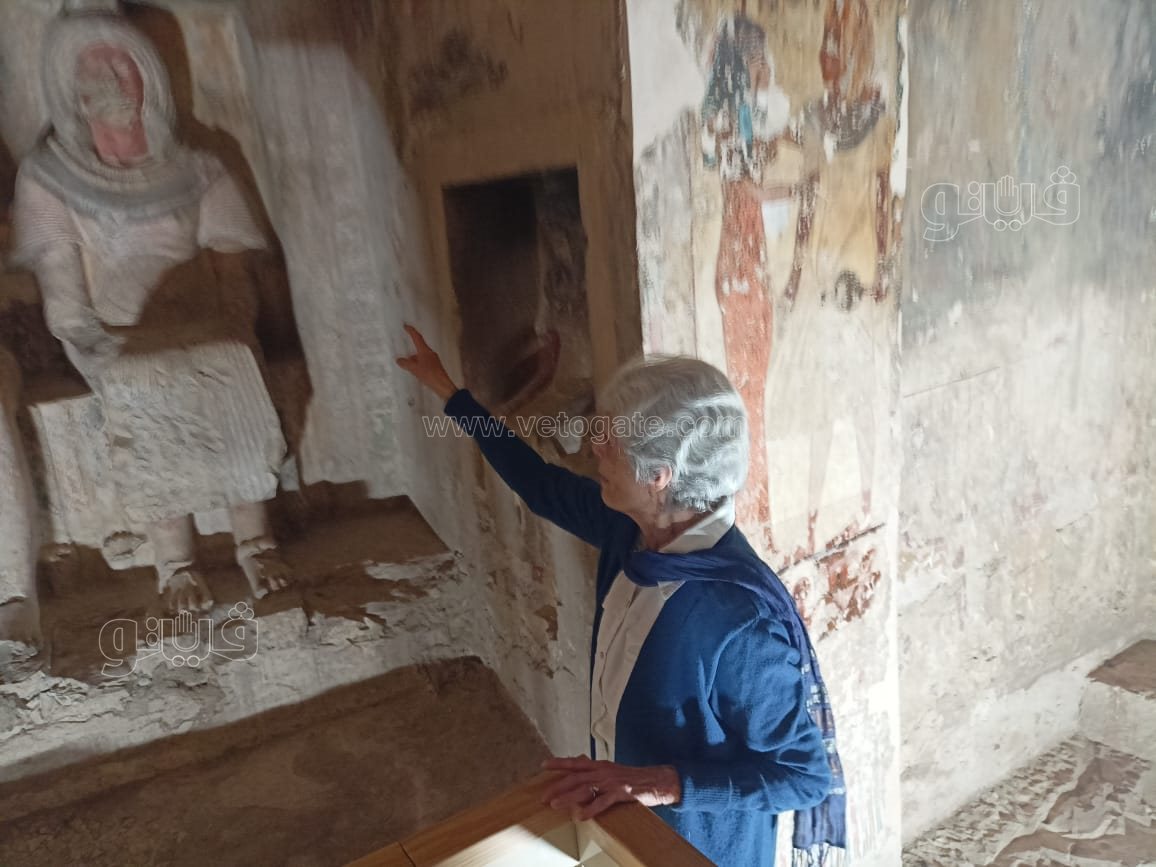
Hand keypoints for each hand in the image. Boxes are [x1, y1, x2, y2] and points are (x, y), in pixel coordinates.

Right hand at [395, 324, 457, 401]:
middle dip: (411, 347)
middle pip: (419, 347)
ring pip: (420, 356)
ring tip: (406, 365)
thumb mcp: (415, 369)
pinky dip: (417, 365)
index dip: (411, 331)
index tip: (406, 326)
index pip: (417, 338)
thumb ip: (406, 364)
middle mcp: (430, 354)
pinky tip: (414, 371)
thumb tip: (399, 360)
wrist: (443, 386)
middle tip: (404, 347)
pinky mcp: (434, 367)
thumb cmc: (431, 375)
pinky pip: (423, 362)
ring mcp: (433, 360)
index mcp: (425, 351)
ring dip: (414, 359)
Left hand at [540, 756, 681, 819]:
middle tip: (543, 796)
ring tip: (555, 805)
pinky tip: (580, 816)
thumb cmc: (634, 778)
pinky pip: (603, 801)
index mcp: (601, 765)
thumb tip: (581, 775)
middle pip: (575, 777)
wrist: (657, 780)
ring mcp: (611, 781)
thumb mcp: (612, 771)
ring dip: (568, 797)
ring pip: (585, 788)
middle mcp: (603, 771)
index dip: (560, 763)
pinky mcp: (621, 792)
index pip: (576, 762)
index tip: (544, 764)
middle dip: (558, 786)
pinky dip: (590, 809)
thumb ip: (597, 773)